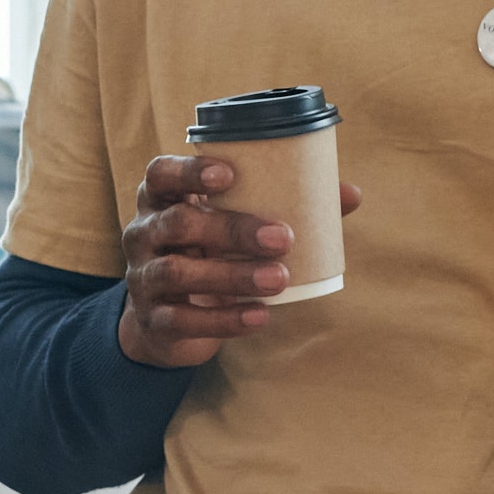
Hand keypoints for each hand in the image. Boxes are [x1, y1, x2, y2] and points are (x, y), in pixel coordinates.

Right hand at [114, 154, 359, 366]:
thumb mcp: (233, 226)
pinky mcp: (153, 321)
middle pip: (178, 223)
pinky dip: (225, 319)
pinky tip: (260, 316)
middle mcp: (144, 234)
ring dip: (233, 275)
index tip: (230, 174)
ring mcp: (143, 278)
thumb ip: (284, 206)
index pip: (161, 174)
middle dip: (232, 229)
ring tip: (280, 279)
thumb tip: (350, 195)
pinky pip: (183, 320)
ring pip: (178, 273)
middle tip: (283, 238)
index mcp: (161, 200)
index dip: (190, 171)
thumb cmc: (210, 254)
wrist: (168, 322)